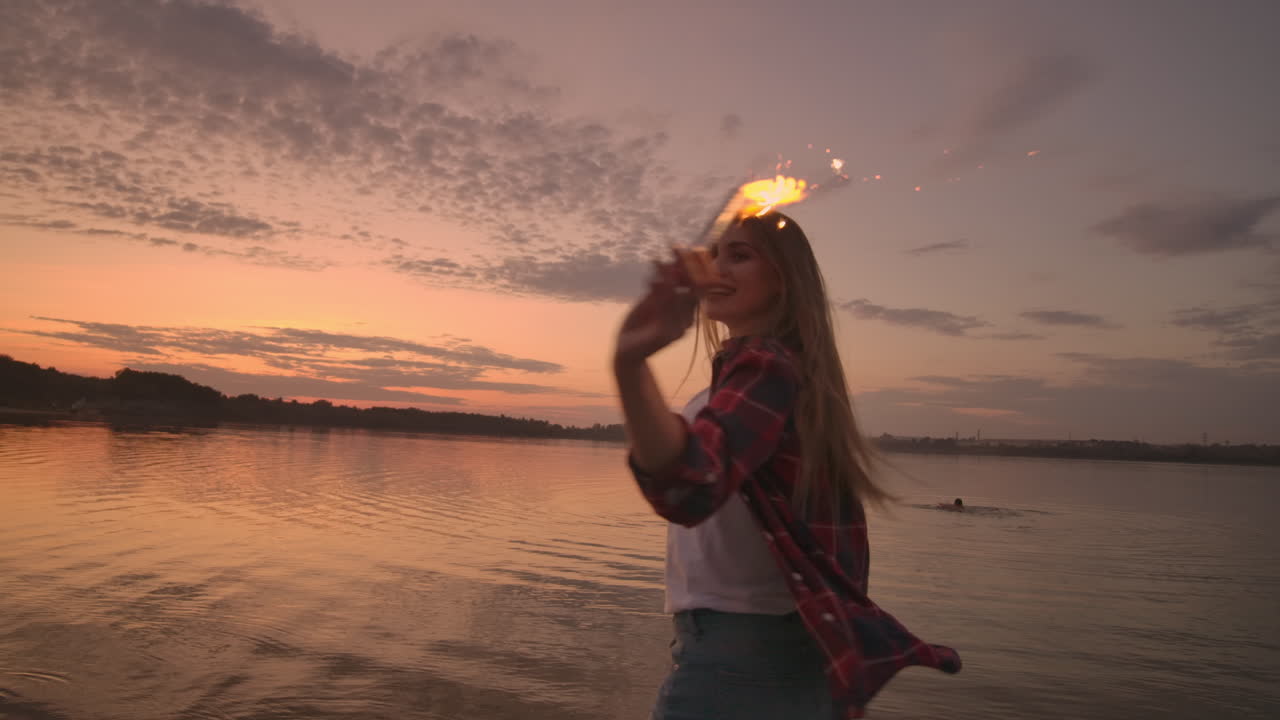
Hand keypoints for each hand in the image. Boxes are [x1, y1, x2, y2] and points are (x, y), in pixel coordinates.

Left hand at [614, 252, 698, 366]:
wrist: (626, 350)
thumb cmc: (641, 323)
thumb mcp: (652, 299)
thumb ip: (664, 284)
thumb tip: (672, 261)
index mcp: (687, 311)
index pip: (697, 286)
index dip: (694, 267)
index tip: (686, 248)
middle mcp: (686, 320)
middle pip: (693, 289)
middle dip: (685, 267)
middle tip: (676, 248)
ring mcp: (677, 329)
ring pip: (678, 297)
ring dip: (668, 277)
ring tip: (657, 262)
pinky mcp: (665, 336)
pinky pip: (665, 310)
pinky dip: (660, 293)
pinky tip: (653, 281)